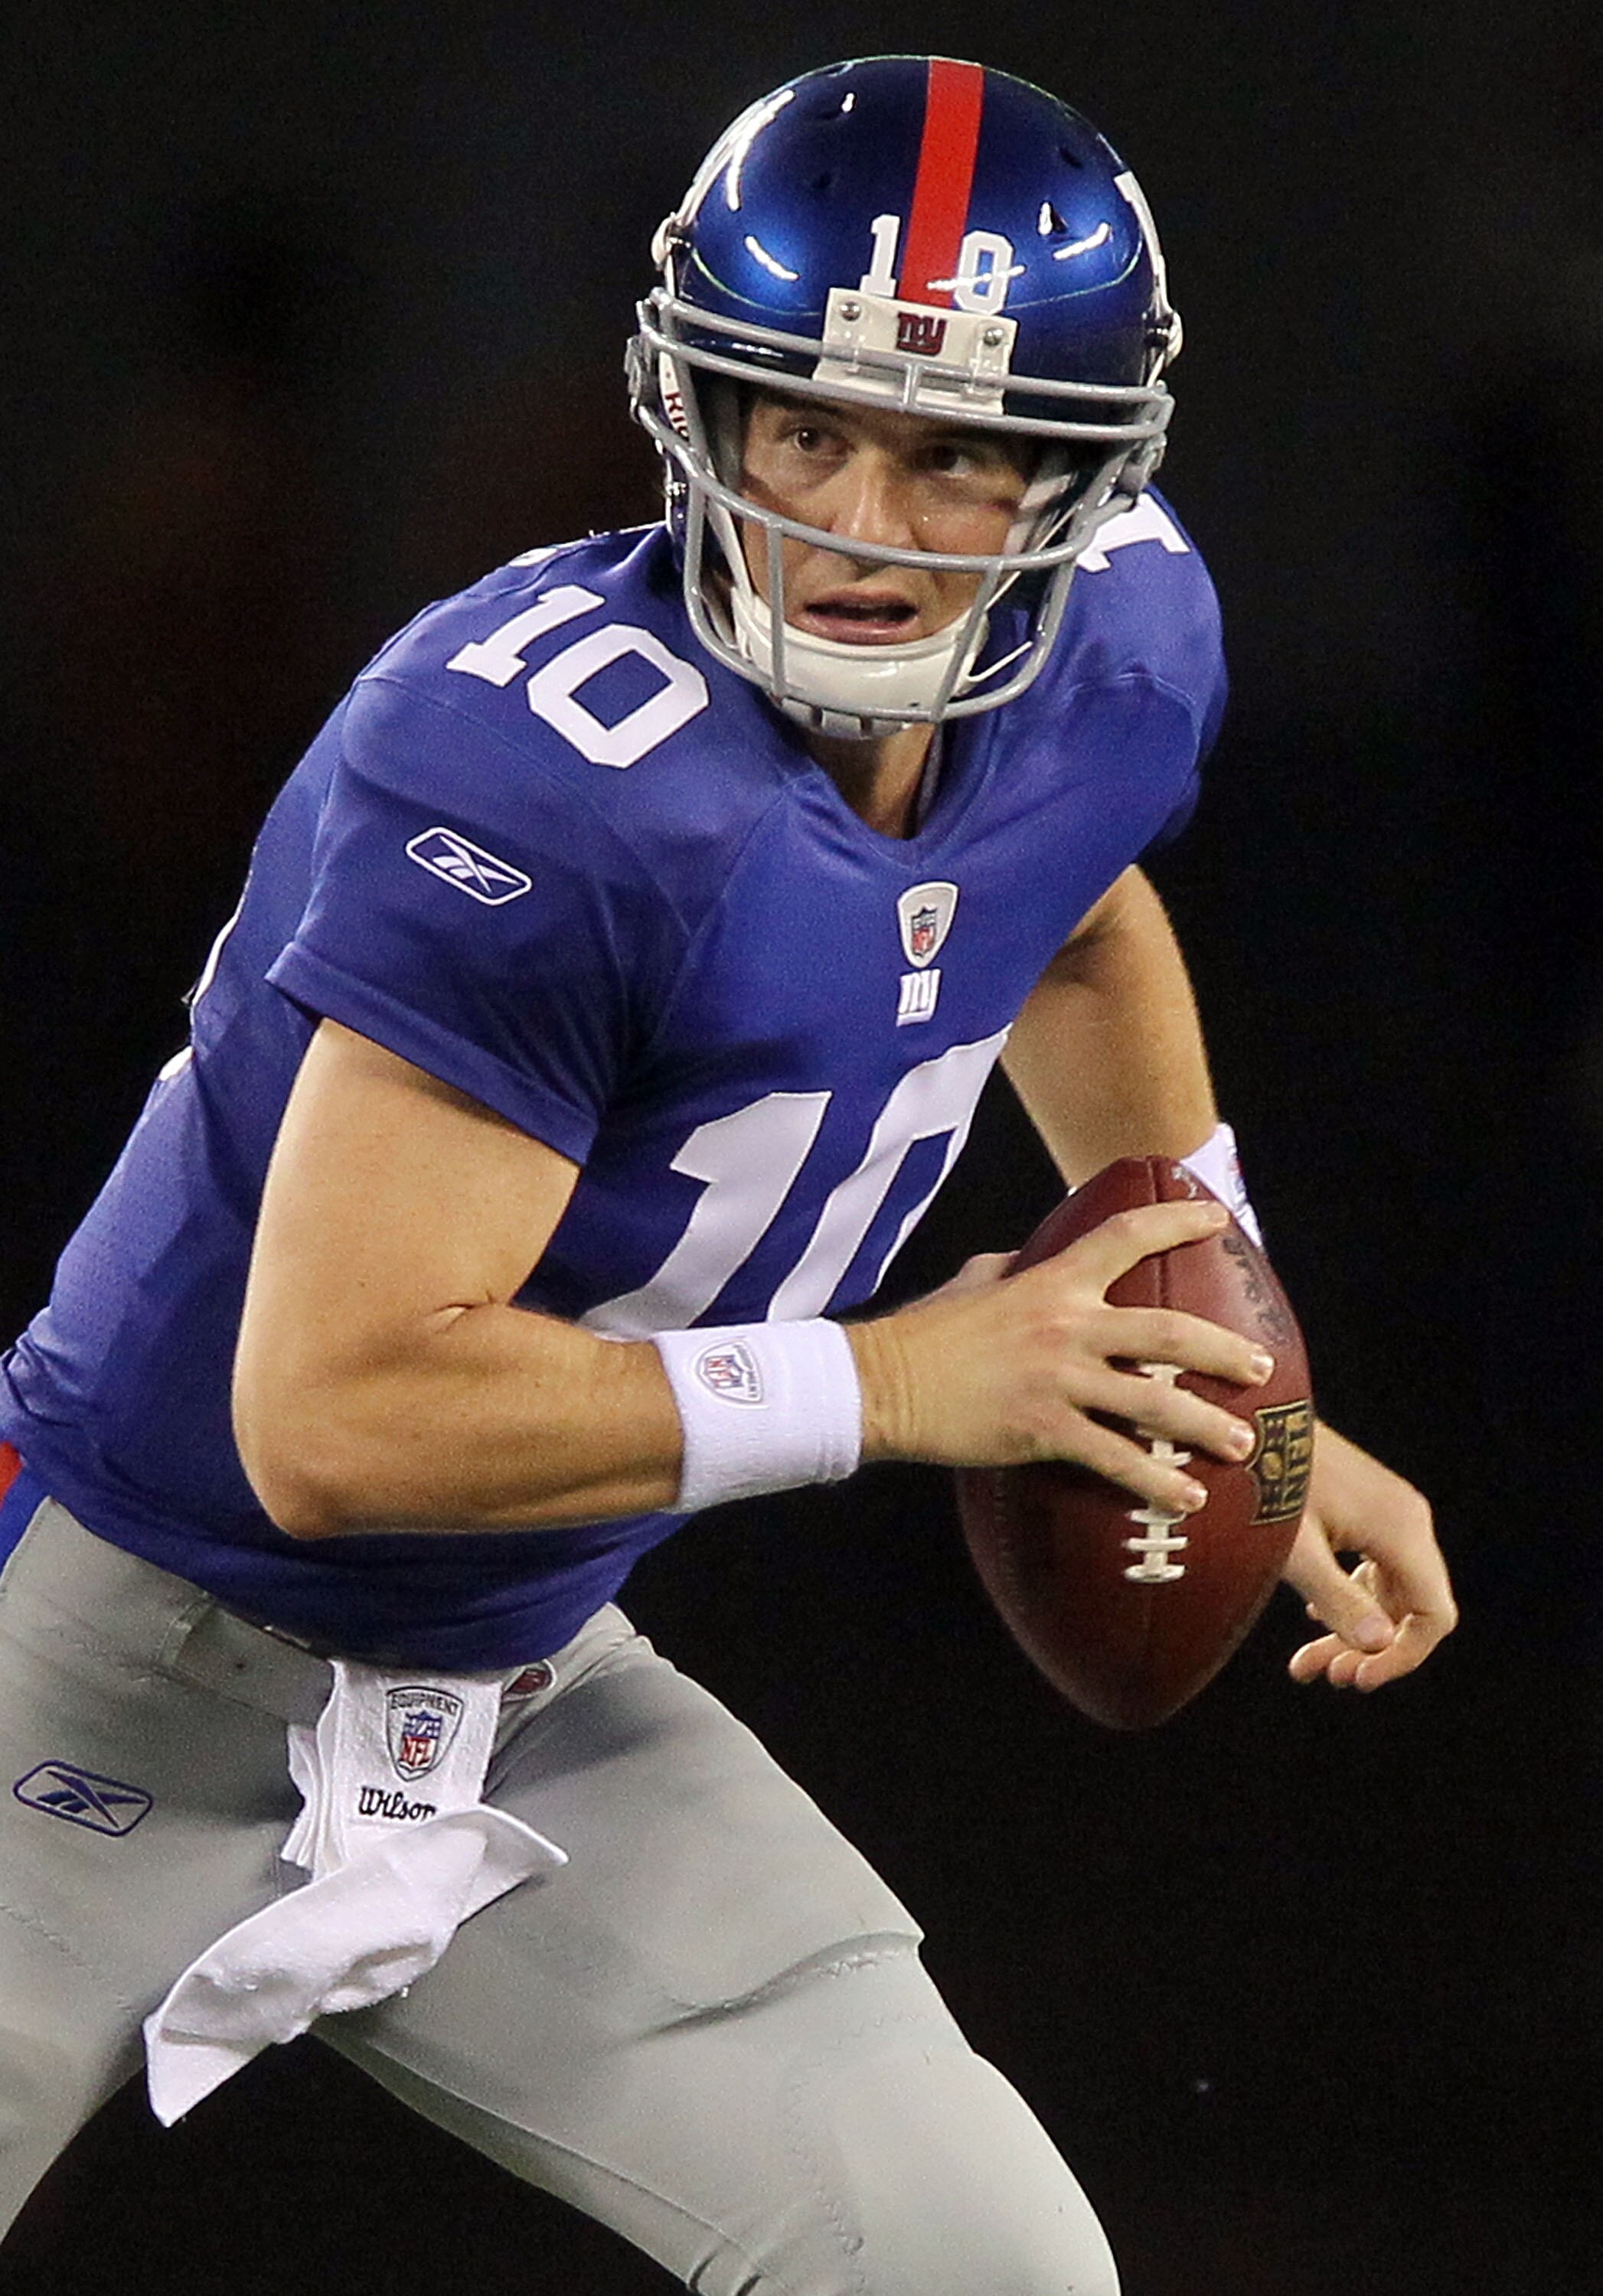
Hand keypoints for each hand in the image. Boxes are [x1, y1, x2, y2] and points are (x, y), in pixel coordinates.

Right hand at [850, 1198, 1274, 1514]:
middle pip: (1166, 1332)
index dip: (1177, 1222)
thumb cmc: (925, 1332)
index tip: (1219, 1221)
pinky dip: (1154, 1481)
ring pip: (1152, 1403)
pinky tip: (1184, 1499)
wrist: (881, 1383)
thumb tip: (1034, 1257)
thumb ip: (1018, 1269)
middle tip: (1259, 1368)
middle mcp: (1064, 1324)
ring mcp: (1057, 1378)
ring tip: (1240, 1446)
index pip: (1125, 1237)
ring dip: (1204, 1426)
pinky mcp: (1042, 1429)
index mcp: (1050, 1280)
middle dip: (1222, 1351)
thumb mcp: (975, 1281)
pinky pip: (1114, 1458)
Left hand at [1281, 1423, 1456, 1689]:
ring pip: (1389, 1589)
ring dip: (1355, 1628)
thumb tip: (1379, 1646)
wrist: (1244, 1420)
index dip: (1404, 1657)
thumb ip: (1338, 1600)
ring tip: (1309, 1661)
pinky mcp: (1366, 1506)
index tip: (1356, 1678)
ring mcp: (1388, 1508)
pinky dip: (1349, 1597)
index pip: (1434, 1614)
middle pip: (1411, 1605)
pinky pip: (1374, 1566)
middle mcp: (1406, 1517)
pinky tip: (1313, 1612)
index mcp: (1401, 1528)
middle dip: (1371, 1649)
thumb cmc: (1261, 1477)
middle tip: (1325, 1675)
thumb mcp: (1294, 1549)